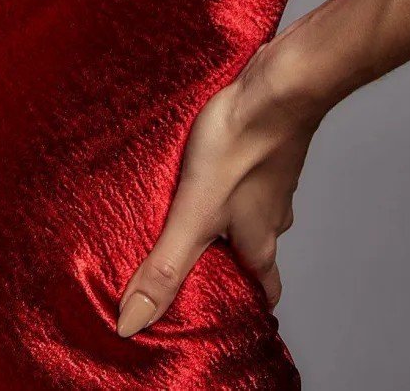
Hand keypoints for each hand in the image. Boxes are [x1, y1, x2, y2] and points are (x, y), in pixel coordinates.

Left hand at [114, 37, 330, 337]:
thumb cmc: (242, 146)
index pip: (263, 291)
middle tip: (188, 261)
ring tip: (183, 211)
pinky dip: (222, 180)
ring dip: (221, 216)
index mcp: (259, 243)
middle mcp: (271, 216)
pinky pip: (242, 174)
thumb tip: (132, 324)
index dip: (243, 306)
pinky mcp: (262, 147)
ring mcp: (270, 180)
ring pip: (247, 211)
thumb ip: (165, 268)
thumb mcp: (193, 214)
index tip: (219, 314)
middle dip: (225, 260)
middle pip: (253, 251)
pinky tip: (198, 165)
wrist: (277, 86)